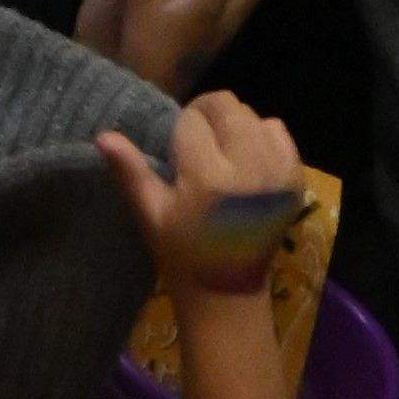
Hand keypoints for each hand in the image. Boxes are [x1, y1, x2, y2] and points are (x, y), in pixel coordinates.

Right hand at [93, 90, 305, 301]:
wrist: (228, 292)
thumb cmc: (183, 254)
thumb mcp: (152, 216)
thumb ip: (131, 172)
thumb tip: (103, 135)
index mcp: (209, 179)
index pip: (191, 120)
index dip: (179, 132)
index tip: (178, 156)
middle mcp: (248, 169)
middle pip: (226, 107)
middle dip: (207, 119)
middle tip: (198, 148)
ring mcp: (276, 173)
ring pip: (251, 114)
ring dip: (234, 126)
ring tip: (223, 155)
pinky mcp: (295, 179)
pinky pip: (279, 130)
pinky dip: (263, 137)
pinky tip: (248, 162)